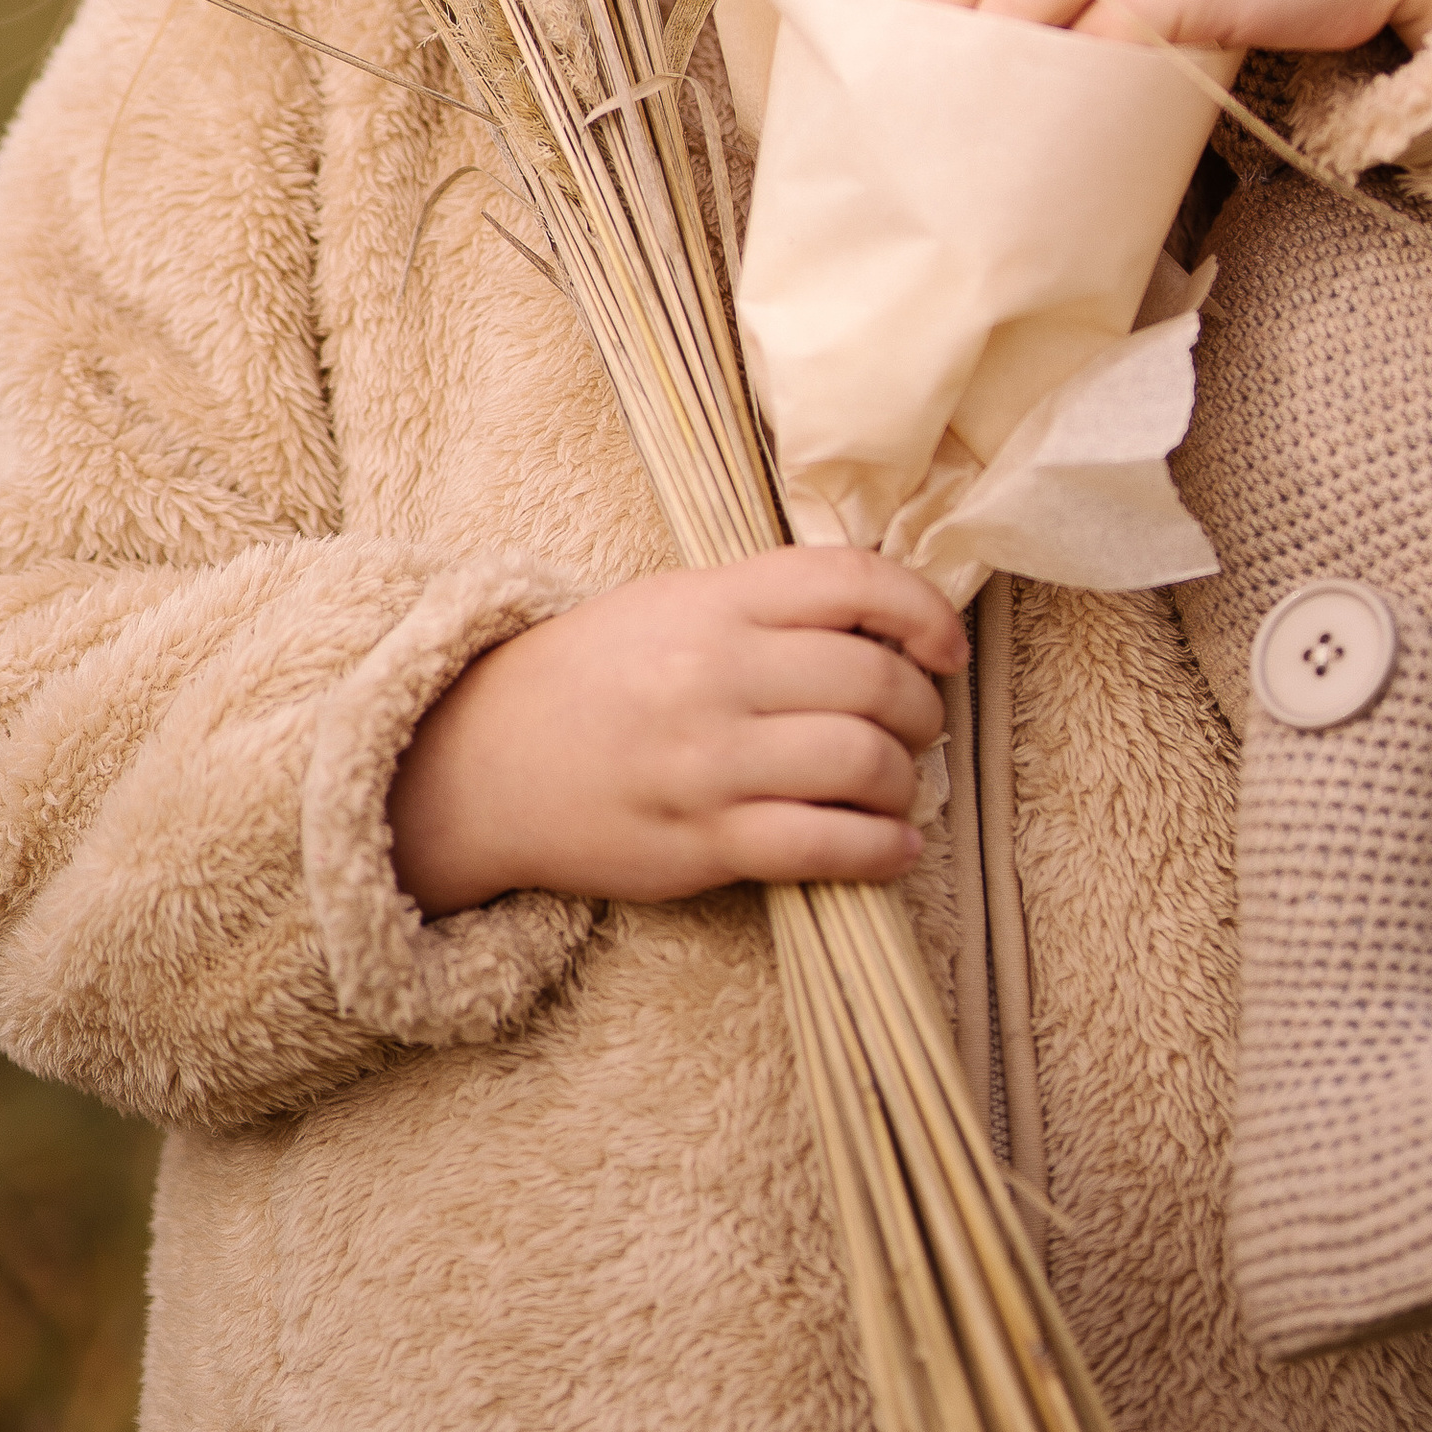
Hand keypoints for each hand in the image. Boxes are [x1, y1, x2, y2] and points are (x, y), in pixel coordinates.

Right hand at [386, 545, 966, 916]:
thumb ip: (771, 605)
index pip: (854, 581)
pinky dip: (883, 850)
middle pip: (875, 682)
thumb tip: (890, 626)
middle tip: (923, 725)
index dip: (925, 613)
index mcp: (715, 599)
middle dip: (925, 710)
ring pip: (862, 765)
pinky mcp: (701, 842)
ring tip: (899, 785)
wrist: (484, 758)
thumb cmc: (594, 674)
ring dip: (907, 781)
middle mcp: (716, 671)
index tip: (948, 648)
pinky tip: (893, 847)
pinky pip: (824, 847)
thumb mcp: (674, 602)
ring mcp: (709, 761)